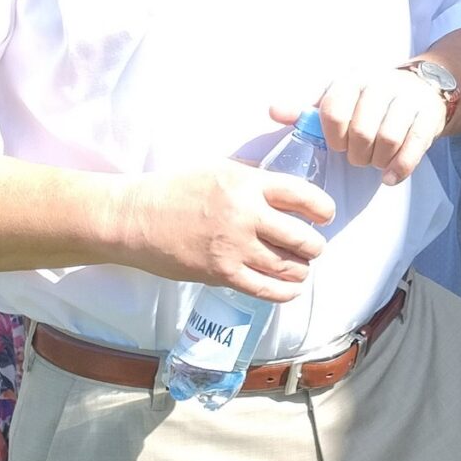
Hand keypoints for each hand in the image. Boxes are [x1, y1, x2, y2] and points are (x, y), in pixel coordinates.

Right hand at [113, 161, 335, 300]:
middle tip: (314, 245)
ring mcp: (234, 247)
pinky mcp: (221, 273)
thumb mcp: (220, 169)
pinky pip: (265, 289)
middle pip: (301, 236)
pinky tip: (291, 289)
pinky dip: (285, 292)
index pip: (302, 195)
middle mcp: (245, 215)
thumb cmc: (175, 189)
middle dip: (315, 244)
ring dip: (302, 268)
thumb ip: (254, 178)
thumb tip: (285, 189)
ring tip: (302, 266)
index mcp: (247, 183)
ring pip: (287, 266)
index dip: (322, 208)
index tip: (326, 215)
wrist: (135, 219)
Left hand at [288, 68, 450, 184]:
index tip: (338, 144)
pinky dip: (400, 167)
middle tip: (358, 156)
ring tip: (375, 160)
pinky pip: (413, 146)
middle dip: (357, 154)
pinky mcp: (429, 115)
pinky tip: (390, 178)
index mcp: (352, 80)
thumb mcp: (338, 98)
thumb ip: (306, 109)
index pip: (333, 111)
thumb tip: (274, 112)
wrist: (422, 87)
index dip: (333, 137)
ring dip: (378, 160)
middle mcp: (380, 85)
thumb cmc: (370, 99)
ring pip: (387, 139)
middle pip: (362, 131)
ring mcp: (407, 99)